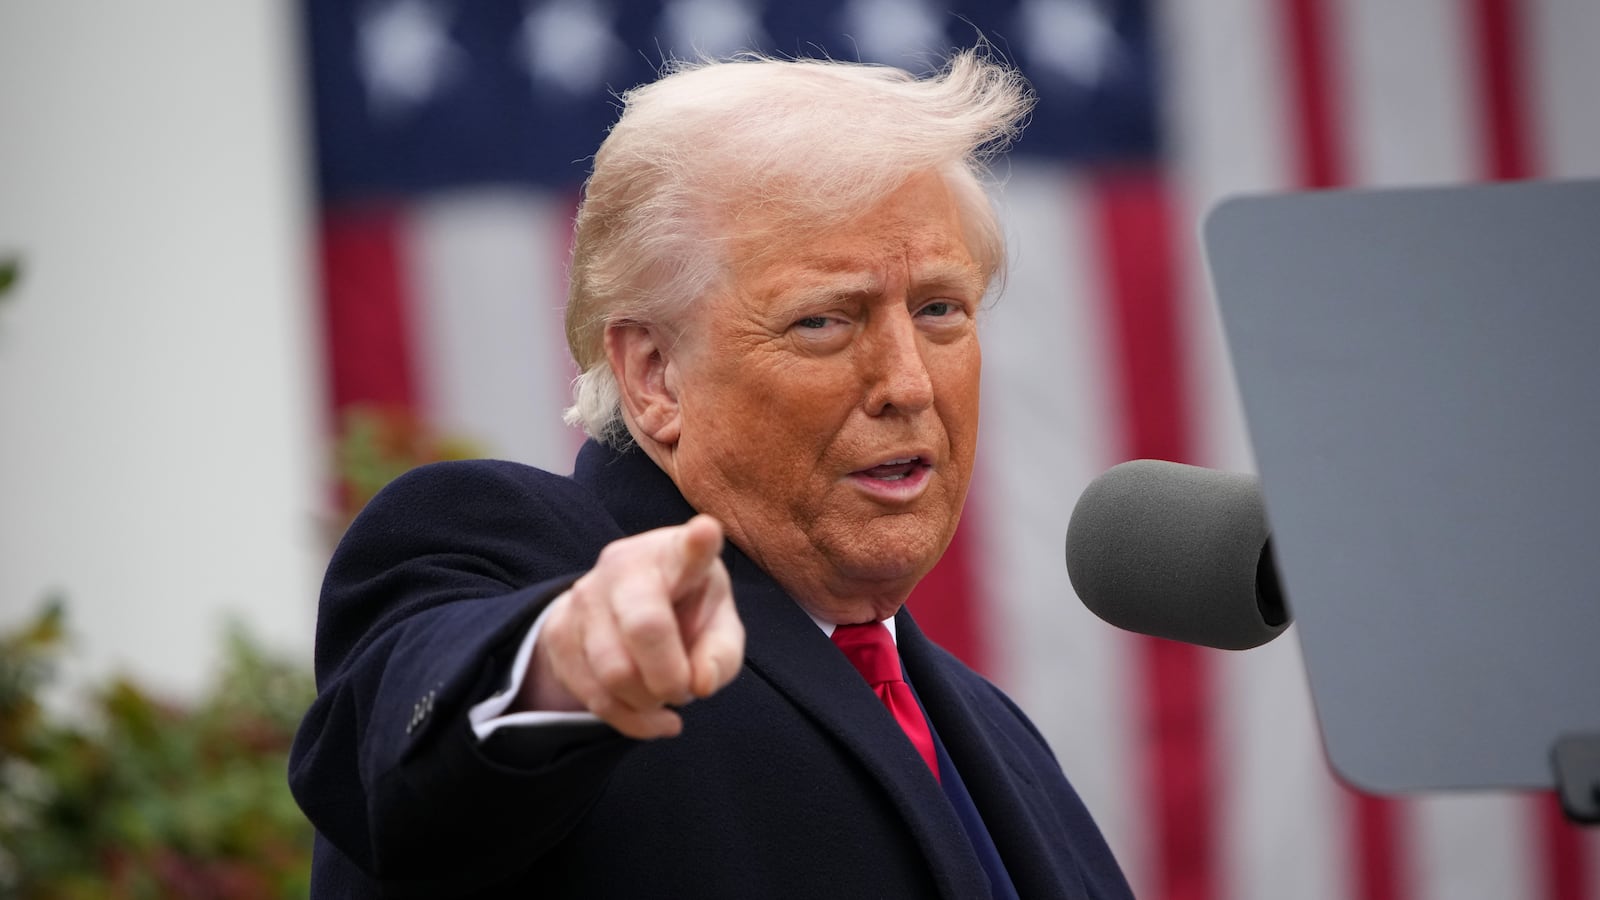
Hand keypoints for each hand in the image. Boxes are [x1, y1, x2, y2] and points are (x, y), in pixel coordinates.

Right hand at [519, 515, 744, 738]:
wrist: (622, 611)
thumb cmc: (686, 613)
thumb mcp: (719, 628)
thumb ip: (722, 655)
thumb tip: (700, 683)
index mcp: (676, 555)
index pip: (688, 548)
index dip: (698, 543)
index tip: (706, 531)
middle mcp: (624, 565)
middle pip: (644, 628)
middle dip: (670, 678)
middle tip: (685, 689)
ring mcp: (584, 596)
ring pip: (614, 673)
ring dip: (648, 702)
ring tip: (664, 693)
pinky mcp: (558, 632)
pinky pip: (594, 696)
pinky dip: (630, 719)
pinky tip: (650, 715)